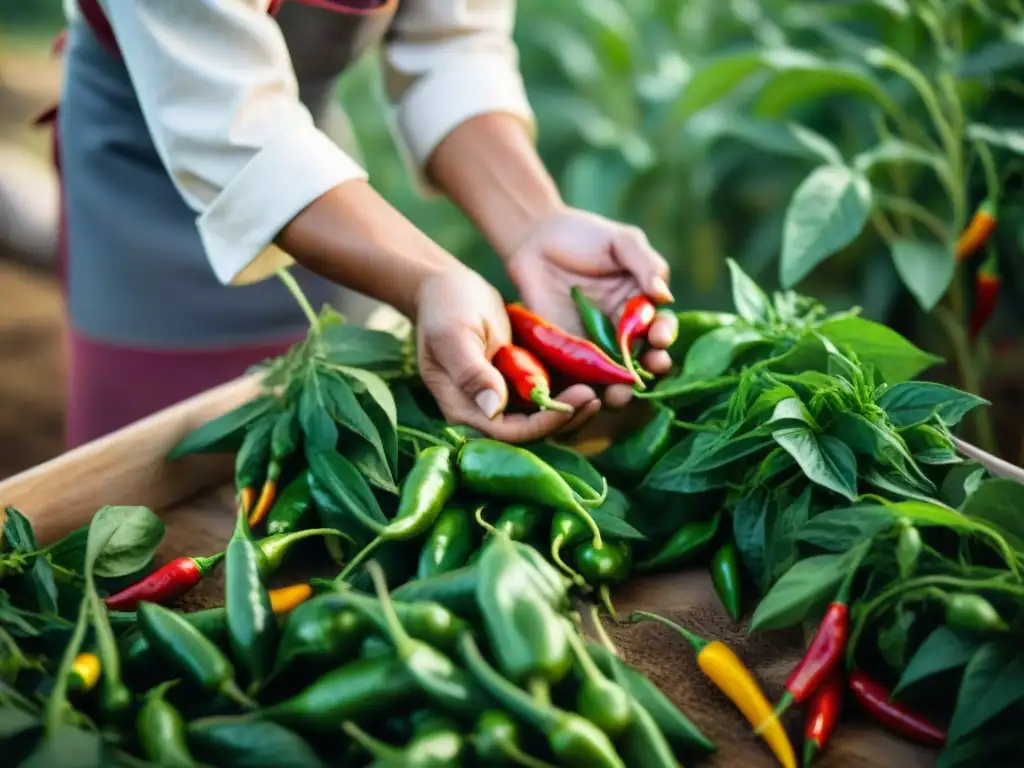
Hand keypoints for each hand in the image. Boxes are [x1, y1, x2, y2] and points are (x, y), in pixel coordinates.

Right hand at [415, 263, 601, 441]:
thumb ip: (470, 372)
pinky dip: (569, 392)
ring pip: (544, 419)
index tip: (576, 400)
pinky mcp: (519, 384)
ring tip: (602, 391)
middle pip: (531, 433)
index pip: (509, 433)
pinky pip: (547, 398)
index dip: (545, 423)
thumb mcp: (454, 334)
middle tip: (597, 396)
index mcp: (464, 408)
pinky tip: (594, 379)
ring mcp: (504, 398)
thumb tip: (493, 408)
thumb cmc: (445, 307)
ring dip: (573, 410)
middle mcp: (485, 411)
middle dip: (566, 419)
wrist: (447, 288)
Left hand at [505, 208, 678, 407]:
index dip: (664, 335)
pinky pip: (579, 378)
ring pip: (613, 377)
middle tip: (650, 369)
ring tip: (620, 394)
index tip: (659, 337)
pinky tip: (587, 395)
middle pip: (642, 359)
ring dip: (621, 389)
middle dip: (650, 368)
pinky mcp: (566, 356)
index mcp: (641, 307)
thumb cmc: (583, 235)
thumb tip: (665, 296)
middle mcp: (622, 332)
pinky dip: (585, 390)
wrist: (535, 239)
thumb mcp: (622, 242)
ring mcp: (594, 347)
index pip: (660, 328)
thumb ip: (646, 264)